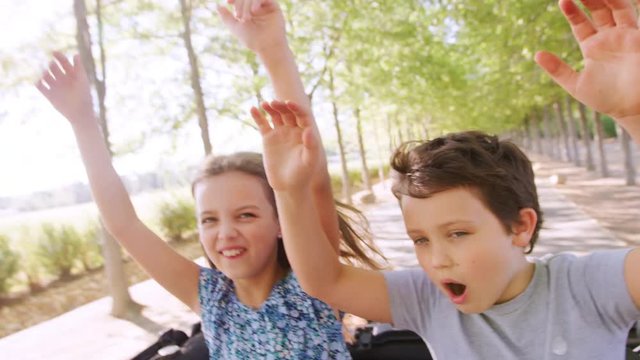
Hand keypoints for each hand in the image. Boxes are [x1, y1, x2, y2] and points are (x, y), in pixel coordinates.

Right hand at [35, 52, 93, 123]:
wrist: (80, 113)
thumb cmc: (84, 96)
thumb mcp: (82, 79)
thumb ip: (79, 67)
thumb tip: (75, 54)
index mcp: (71, 74)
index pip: (63, 62)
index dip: (59, 56)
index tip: (54, 53)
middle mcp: (63, 79)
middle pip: (54, 68)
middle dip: (52, 65)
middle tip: (52, 65)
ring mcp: (56, 87)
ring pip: (46, 76)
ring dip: (44, 73)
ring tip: (46, 75)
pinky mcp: (50, 95)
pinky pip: (40, 86)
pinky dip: (38, 83)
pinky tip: (40, 82)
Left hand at [217, 0, 286, 53]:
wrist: (266, 46)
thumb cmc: (251, 39)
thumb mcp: (235, 27)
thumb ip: (226, 17)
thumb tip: (218, 6)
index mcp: (248, 11)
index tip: (228, 2)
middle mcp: (257, 8)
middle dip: (240, 4)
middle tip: (239, 17)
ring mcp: (265, 7)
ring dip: (246, 5)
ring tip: (246, 18)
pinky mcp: (274, 6)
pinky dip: (256, 1)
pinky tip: (254, 11)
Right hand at [251, 100, 321, 191]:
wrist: (287, 185)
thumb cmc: (302, 174)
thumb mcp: (309, 161)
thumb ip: (311, 145)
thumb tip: (309, 129)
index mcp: (305, 132)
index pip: (302, 115)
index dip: (296, 107)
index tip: (289, 103)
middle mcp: (293, 129)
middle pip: (287, 112)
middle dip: (281, 106)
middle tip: (274, 103)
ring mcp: (280, 133)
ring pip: (275, 115)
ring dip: (270, 108)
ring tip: (264, 104)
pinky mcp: (268, 138)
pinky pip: (263, 124)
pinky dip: (258, 116)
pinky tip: (253, 109)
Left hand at [535, 0, 639, 124]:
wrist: (632, 109)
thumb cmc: (606, 99)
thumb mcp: (576, 84)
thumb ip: (557, 70)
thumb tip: (536, 54)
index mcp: (593, 47)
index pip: (581, 23)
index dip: (572, 12)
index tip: (563, 2)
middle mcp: (610, 38)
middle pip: (598, 11)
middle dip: (588, 0)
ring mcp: (626, 36)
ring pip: (617, 8)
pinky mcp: (638, 38)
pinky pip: (633, 15)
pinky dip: (627, 3)